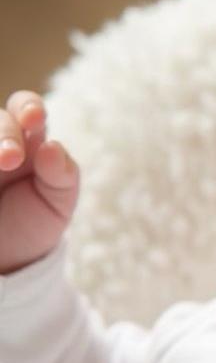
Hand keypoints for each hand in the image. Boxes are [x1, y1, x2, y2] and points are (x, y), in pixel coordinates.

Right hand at [0, 90, 79, 275]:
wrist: (5, 255)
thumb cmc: (34, 221)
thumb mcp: (58, 203)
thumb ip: (62, 174)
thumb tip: (51, 146)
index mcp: (28, 140)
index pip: (26, 108)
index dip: (29, 107)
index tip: (35, 119)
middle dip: (4, 134)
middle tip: (9, 158)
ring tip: (0, 163)